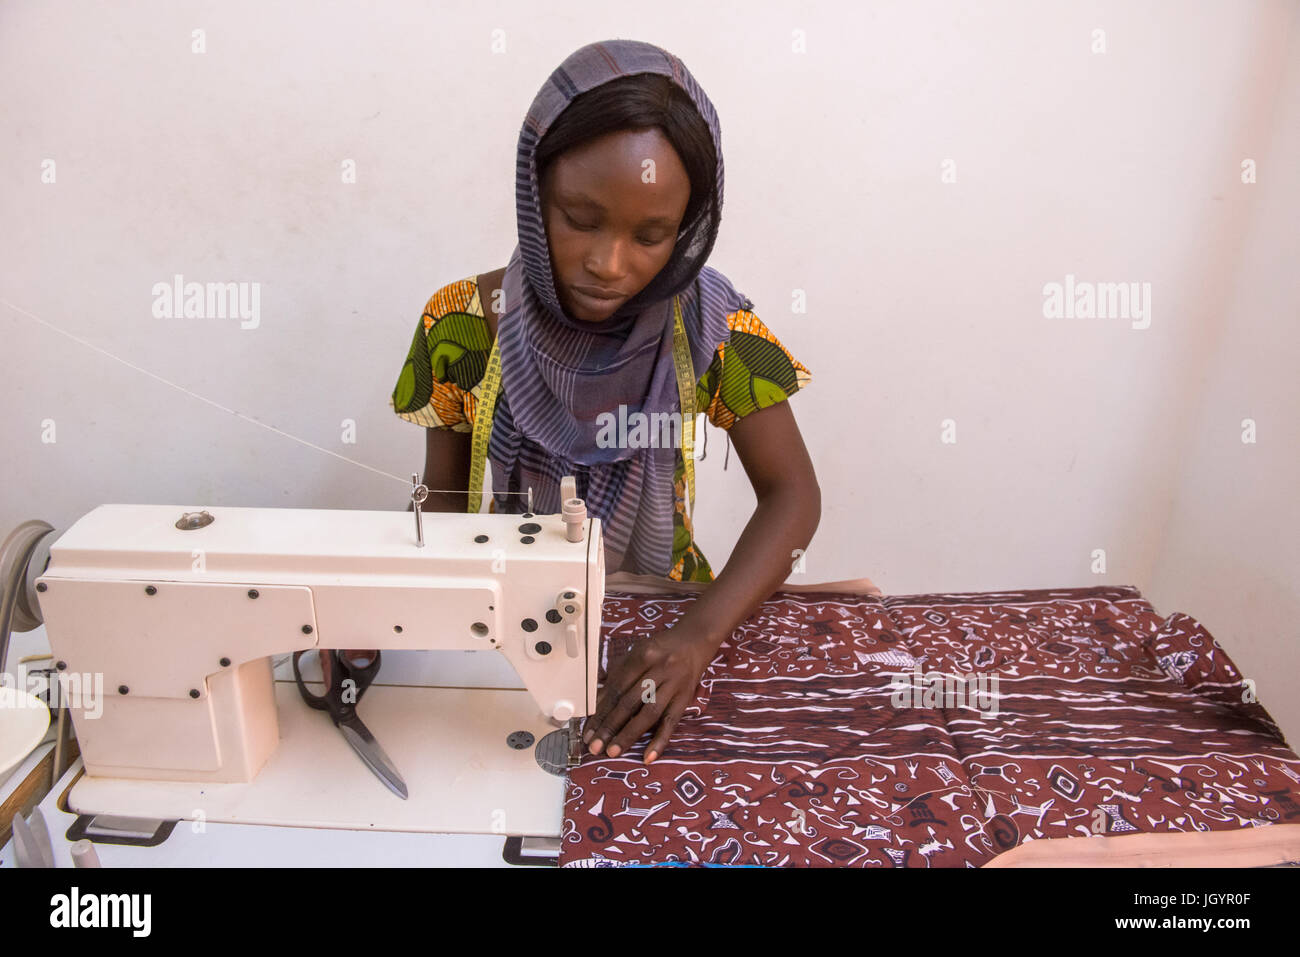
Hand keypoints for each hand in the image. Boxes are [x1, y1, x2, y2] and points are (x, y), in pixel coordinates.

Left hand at [582, 626, 714, 763]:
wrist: (695, 640)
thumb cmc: (662, 648)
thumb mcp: (637, 652)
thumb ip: (618, 674)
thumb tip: (598, 701)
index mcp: (643, 656)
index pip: (617, 688)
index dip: (601, 711)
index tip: (588, 729)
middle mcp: (659, 670)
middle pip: (630, 702)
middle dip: (609, 726)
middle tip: (594, 745)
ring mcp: (674, 685)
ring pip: (648, 714)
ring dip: (628, 735)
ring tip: (613, 751)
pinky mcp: (685, 699)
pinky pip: (671, 722)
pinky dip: (659, 741)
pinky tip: (648, 756)